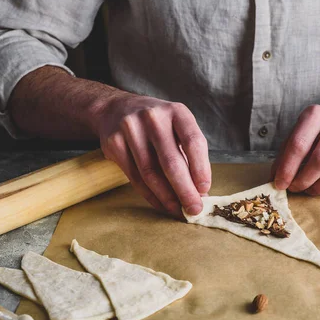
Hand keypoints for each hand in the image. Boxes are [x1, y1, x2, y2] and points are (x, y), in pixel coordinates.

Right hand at [94, 94, 210, 216]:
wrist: (116, 109)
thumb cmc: (157, 124)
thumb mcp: (177, 128)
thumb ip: (189, 156)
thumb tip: (201, 193)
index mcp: (177, 112)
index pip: (193, 142)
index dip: (201, 169)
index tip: (204, 190)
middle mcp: (153, 117)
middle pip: (171, 162)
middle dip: (185, 190)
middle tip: (194, 209)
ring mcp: (131, 128)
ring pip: (151, 173)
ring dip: (167, 197)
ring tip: (178, 210)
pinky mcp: (114, 143)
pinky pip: (135, 177)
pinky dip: (150, 195)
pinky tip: (161, 203)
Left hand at [272, 104, 319, 194]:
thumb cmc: (319, 130)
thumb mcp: (300, 131)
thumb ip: (287, 153)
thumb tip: (276, 179)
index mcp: (316, 114)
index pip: (299, 145)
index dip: (287, 169)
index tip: (279, 184)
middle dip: (304, 180)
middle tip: (294, 188)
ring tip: (309, 189)